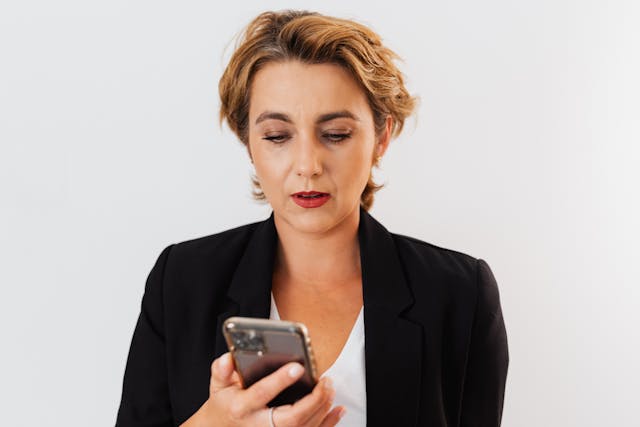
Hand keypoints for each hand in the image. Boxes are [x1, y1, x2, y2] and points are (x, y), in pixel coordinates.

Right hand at [180, 353, 344, 426]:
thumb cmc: (225, 406)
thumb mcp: (218, 386)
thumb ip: (222, 371)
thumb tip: (228, 359)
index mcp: (242, 408)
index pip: (262, 394)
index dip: (280, 380)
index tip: (298, 367)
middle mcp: (259, 425)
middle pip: (290, 419)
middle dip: (312, 401)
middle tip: (325, 381)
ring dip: (322, 408)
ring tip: (329, 387)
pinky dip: (327, 423)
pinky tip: (337, 409)